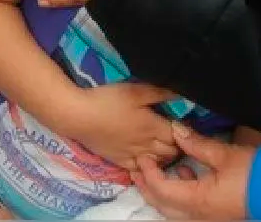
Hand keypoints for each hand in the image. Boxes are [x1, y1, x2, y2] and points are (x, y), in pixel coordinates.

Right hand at [64, 83, 179, 169]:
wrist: (78, 116)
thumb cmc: (108, 100)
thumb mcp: (135, 91)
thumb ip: (159, 93)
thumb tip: (182, 95)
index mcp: (153, 126)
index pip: (178, 134)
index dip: (182, 130)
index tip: (181, 123)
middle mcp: (147, 145)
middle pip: (171, 151)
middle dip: (177, 145)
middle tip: (174, 135)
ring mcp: (133, 155)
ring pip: (158, 163)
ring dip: (165, 157)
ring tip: (163, 147)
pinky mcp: (119, 161)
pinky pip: (140, 170)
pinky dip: (147, 167)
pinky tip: (146, 159)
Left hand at [132, 123, 254, 219]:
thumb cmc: (255, 173)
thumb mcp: (224, 155)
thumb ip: (197, 144)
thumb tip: (175, 129)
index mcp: (197, 201)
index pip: (161, 190)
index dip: (148, 173)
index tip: (142, 157)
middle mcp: (198, 216)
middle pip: (162, 205)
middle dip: (147, 187)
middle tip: (138, 169)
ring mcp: (208, 219)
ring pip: (173, 211)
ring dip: (162, 193)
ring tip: (162, 171)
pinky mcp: (217, 216)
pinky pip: (188, 211)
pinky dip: (179, 196)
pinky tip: (187, 176)